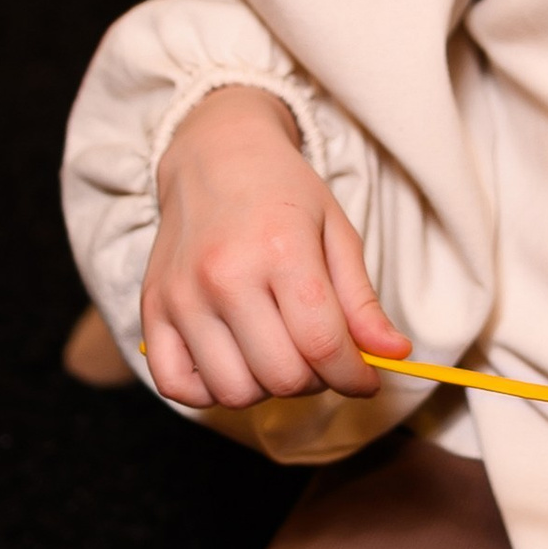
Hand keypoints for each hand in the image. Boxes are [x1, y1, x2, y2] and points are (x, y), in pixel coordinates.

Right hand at [139, 85, 407, 410]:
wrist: (215, 156)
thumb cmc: (283, 192)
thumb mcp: (336, 232)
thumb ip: (363, 300)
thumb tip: (395, 356)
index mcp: (281, 250)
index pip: (323, 345)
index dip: (354, 376)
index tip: (365, 378)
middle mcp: (224, 275)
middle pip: (281, 377)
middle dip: (315, 380)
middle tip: (319, 354)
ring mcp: (182, 296)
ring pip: (234, 392)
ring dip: (265, 388)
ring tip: (277, 352)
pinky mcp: (152, 310)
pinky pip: (178, 387)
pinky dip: (210, 391)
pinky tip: (233, 361)